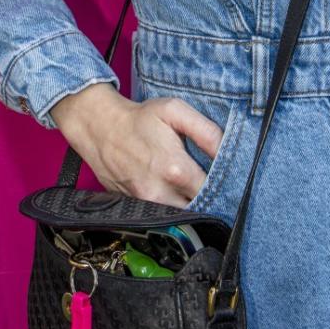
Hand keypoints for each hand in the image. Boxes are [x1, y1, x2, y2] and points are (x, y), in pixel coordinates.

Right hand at [50, 82, 224, 206]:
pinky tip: (176, 192)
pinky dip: (173, 209)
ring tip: (195, 188)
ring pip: (182, 217)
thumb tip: (228, 150)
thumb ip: (205, 131)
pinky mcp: (135, 209)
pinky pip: (163, 216)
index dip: (225, 185)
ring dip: (192, 205)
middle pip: (200, 209)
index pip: (214, 191)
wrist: (99, 128)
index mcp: (175, 170)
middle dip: (211, 199)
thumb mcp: (174, 111)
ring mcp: (146, 205)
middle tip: (217, 184)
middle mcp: (161, 193)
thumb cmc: (140, 118)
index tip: (230, 177)